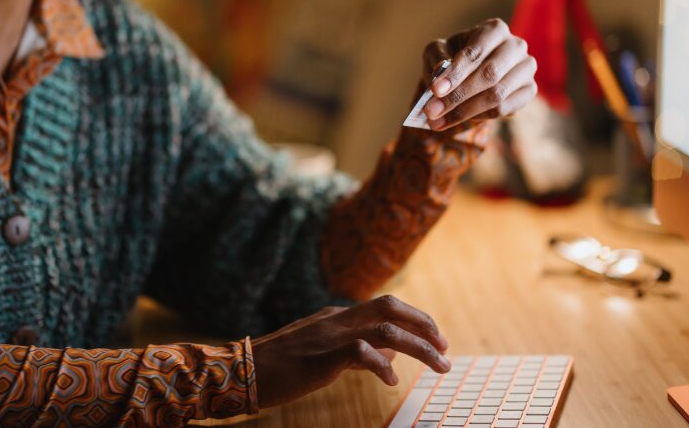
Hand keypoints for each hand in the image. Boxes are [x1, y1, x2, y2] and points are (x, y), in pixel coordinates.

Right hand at [252, 295, 450, 407]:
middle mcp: (337, 320)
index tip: (436, 340)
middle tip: (445, 348)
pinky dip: (383, 366)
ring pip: (387, 329)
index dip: (416, 320)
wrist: (242, 372)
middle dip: (424, 324)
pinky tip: (391, 381)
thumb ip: (357, 350)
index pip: (385, 308)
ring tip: (438, 366)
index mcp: (337, 317)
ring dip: (419, 347)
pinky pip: (362, 353)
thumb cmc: (280, 368)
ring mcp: (330, 335)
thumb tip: (391, 354)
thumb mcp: (323, 354)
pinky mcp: (323, 356)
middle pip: (391, 307)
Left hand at [419, 19, 536, 130]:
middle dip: (458, 96)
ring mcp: (526, 68)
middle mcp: (515, 46)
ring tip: (437, 121)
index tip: (434, 90)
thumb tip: (441, 71)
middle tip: (431, 111)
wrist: (472, 70)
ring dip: (464, 111)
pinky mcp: (529, 90)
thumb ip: (437, 57)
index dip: (455, 73)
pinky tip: (458, 119)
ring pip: (497, 95)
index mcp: (494, 29)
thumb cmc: (453, 56)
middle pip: (489, 75)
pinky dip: (479, 117)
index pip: (475, 52)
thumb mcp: (438, 51)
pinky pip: (505, 109)